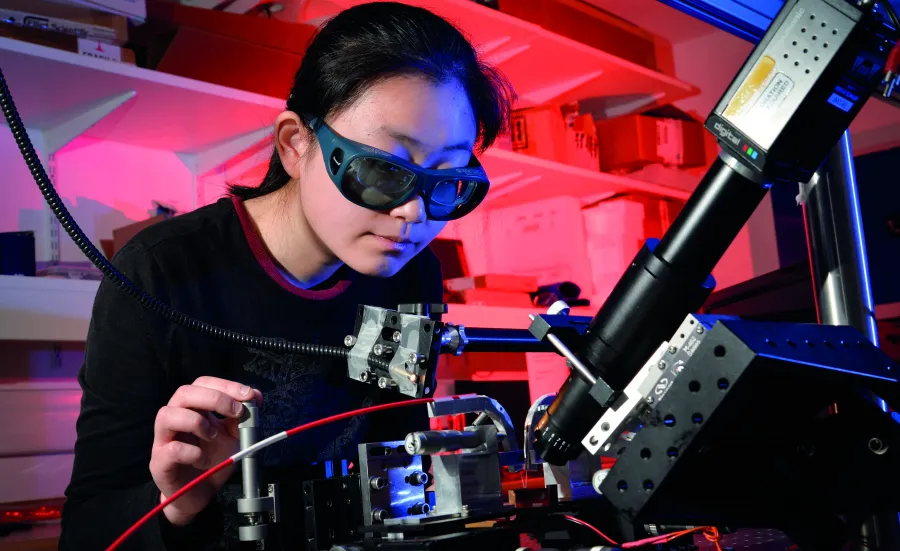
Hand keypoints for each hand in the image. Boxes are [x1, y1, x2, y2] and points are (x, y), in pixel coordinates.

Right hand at [150, 376, 262, 526]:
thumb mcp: (233, 436)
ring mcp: (163, 440)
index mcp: (193, 408)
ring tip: (213, 436)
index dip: (225, 385)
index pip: (202, 384)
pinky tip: (203, 459)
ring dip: (197, 422)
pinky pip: (171, 449)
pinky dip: (192, 452)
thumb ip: (242, 417)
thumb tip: (255, 396)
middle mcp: (175, 418)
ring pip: (167, 415)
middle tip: (236, 411)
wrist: (199, 494)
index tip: (248, 395)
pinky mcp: (159, 462)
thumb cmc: (212, 461)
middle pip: (184, 393)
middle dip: (214, 398)